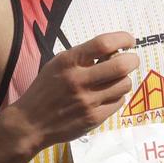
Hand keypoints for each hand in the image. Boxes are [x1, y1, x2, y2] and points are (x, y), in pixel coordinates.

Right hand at [9, 32, 137, 148]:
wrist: (31, 123)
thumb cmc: (45, 90)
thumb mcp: (57, 65)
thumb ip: (83, 57)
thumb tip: (114, 51)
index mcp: (68, 62)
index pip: (103, 44)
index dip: (123, 39)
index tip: (129, 41)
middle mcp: (79, 80)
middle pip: (121, 65)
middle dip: (132, 60)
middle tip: (131, 60)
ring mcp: (88, 101)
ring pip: (124, 84)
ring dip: (124, 80)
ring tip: (115, 81)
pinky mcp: (94, 118)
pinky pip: (118, 102)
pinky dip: (116, 97)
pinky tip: (106, 96)